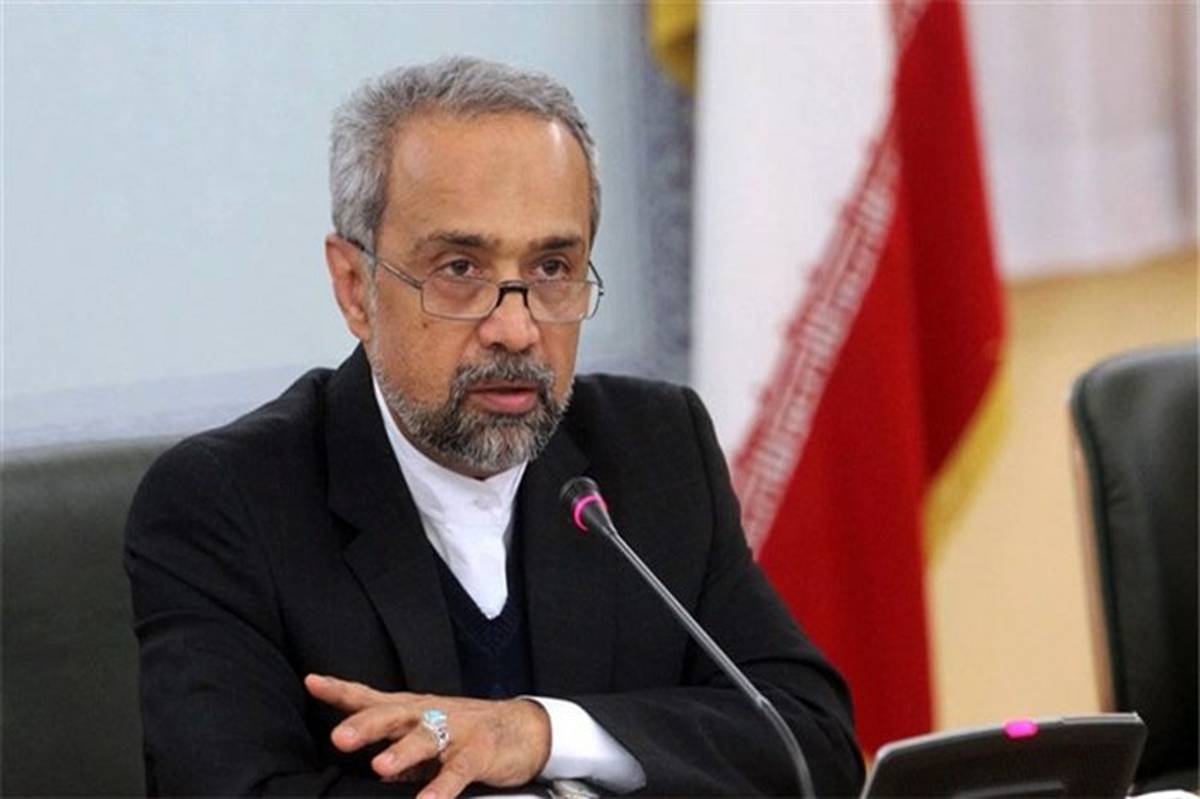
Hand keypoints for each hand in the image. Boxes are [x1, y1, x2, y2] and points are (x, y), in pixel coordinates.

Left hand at [305, 674, 550, 798]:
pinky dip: (442, 786)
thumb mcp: (425, 735)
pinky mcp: (480, 751)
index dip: (341, 690)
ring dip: (402, 752)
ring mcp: (456, 731)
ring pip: (426, 738)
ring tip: (380, 767)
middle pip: (394, 715)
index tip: (312, 682)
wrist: (524, 727)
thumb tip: (369, 769)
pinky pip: (458, 770)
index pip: (371, 698)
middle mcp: (430, 714)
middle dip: (366, 725)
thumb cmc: (466, 731)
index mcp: (412, 710)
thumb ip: (395, 748)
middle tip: (339, 737)